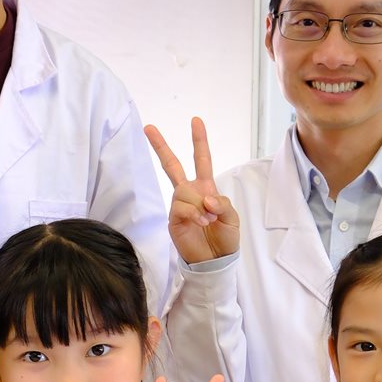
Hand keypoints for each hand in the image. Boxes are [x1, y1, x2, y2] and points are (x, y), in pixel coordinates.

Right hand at [146, 120, 239, 264]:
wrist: (215, 261)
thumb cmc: (225, 238)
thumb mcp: (232, 218)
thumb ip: (221, 203)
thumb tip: (205, 197)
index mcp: (206, 187)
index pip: (202, 159)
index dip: (199, 140)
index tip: (195, 120)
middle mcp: (190, 193)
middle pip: (172, 165)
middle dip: (161, 146)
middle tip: (149, 127)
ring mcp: (179, 205)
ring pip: (184, 190)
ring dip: (199, 204)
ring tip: (208, 220)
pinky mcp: (173, 219)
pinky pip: (181, 207)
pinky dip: (194, 214)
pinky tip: (201, 223)